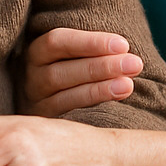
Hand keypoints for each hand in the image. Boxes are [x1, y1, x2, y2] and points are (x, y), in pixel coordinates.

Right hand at [21, 28, 142, 116]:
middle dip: (102, 66)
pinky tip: (115, 105)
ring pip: (65, 96)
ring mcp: (37, 104)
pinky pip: (68, 118)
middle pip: (61, 71)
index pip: (57, 41)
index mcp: (38, 52)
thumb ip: (92, 47)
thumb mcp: (75, 53)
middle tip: (134, 64)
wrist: (49, 107)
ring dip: (100, 90)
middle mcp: (31, 78)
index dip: (90, 43)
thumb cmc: (75, 68)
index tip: (123, 45)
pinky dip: (92, 110)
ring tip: (128, 85)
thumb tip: (123, 43)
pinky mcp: (46, 124)